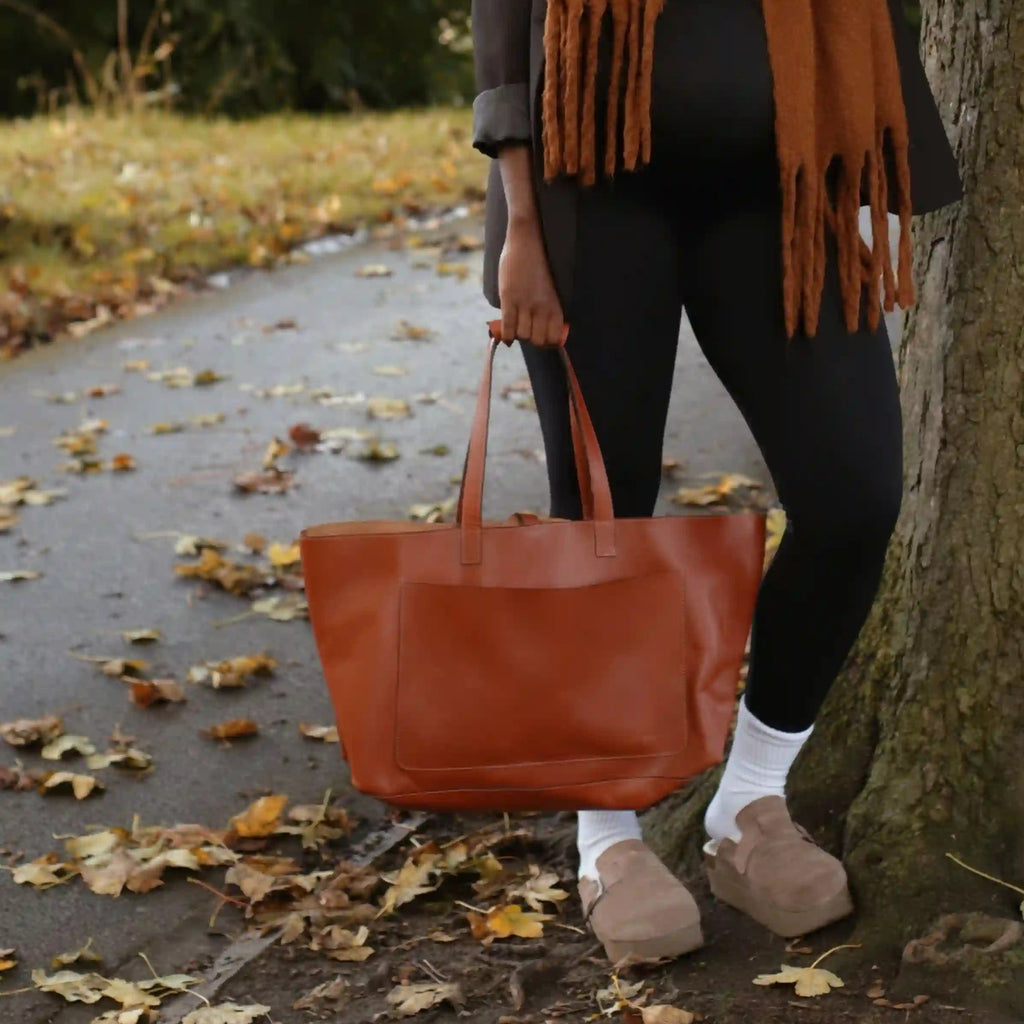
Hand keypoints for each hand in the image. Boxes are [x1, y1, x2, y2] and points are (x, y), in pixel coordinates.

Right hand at [497, 215, 566, 347]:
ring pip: (522, 336)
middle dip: (531, 340)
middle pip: (537, 340)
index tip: (540, 339)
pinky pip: (508, 326)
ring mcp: (525, 304)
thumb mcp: (549, 290)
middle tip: (526, 331)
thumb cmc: (537, 265)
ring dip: (518, 335)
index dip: (546, 343)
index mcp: (555, 306)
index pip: (554, 338)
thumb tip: (538, 329)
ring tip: (515, 327)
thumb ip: (546, 309)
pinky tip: (505, 333)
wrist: (526, 242)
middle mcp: (542, 308)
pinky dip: (506, 334)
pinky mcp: (509, 298)